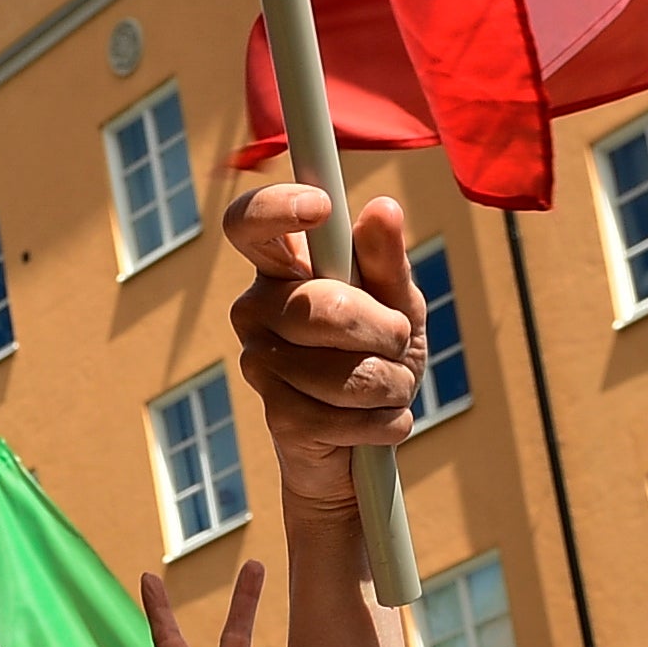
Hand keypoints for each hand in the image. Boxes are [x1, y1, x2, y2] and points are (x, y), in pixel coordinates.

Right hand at [215, 178, 425, 508]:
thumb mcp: (398, 304)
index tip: (321, 208)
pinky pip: (342, 415)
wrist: (366, 438)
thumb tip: (383, 209)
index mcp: (282, 266)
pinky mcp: (276, 416)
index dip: (275, 208)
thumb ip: (388, 262)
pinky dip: (383, 422)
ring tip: (391, 388)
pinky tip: (383, 422)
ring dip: (391, 383)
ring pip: (340, 369)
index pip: (248, 222)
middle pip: (320, 307)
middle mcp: (258, 308)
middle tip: (398, 341)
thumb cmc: (378, 354)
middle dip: (383, 331)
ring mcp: (258, 362)